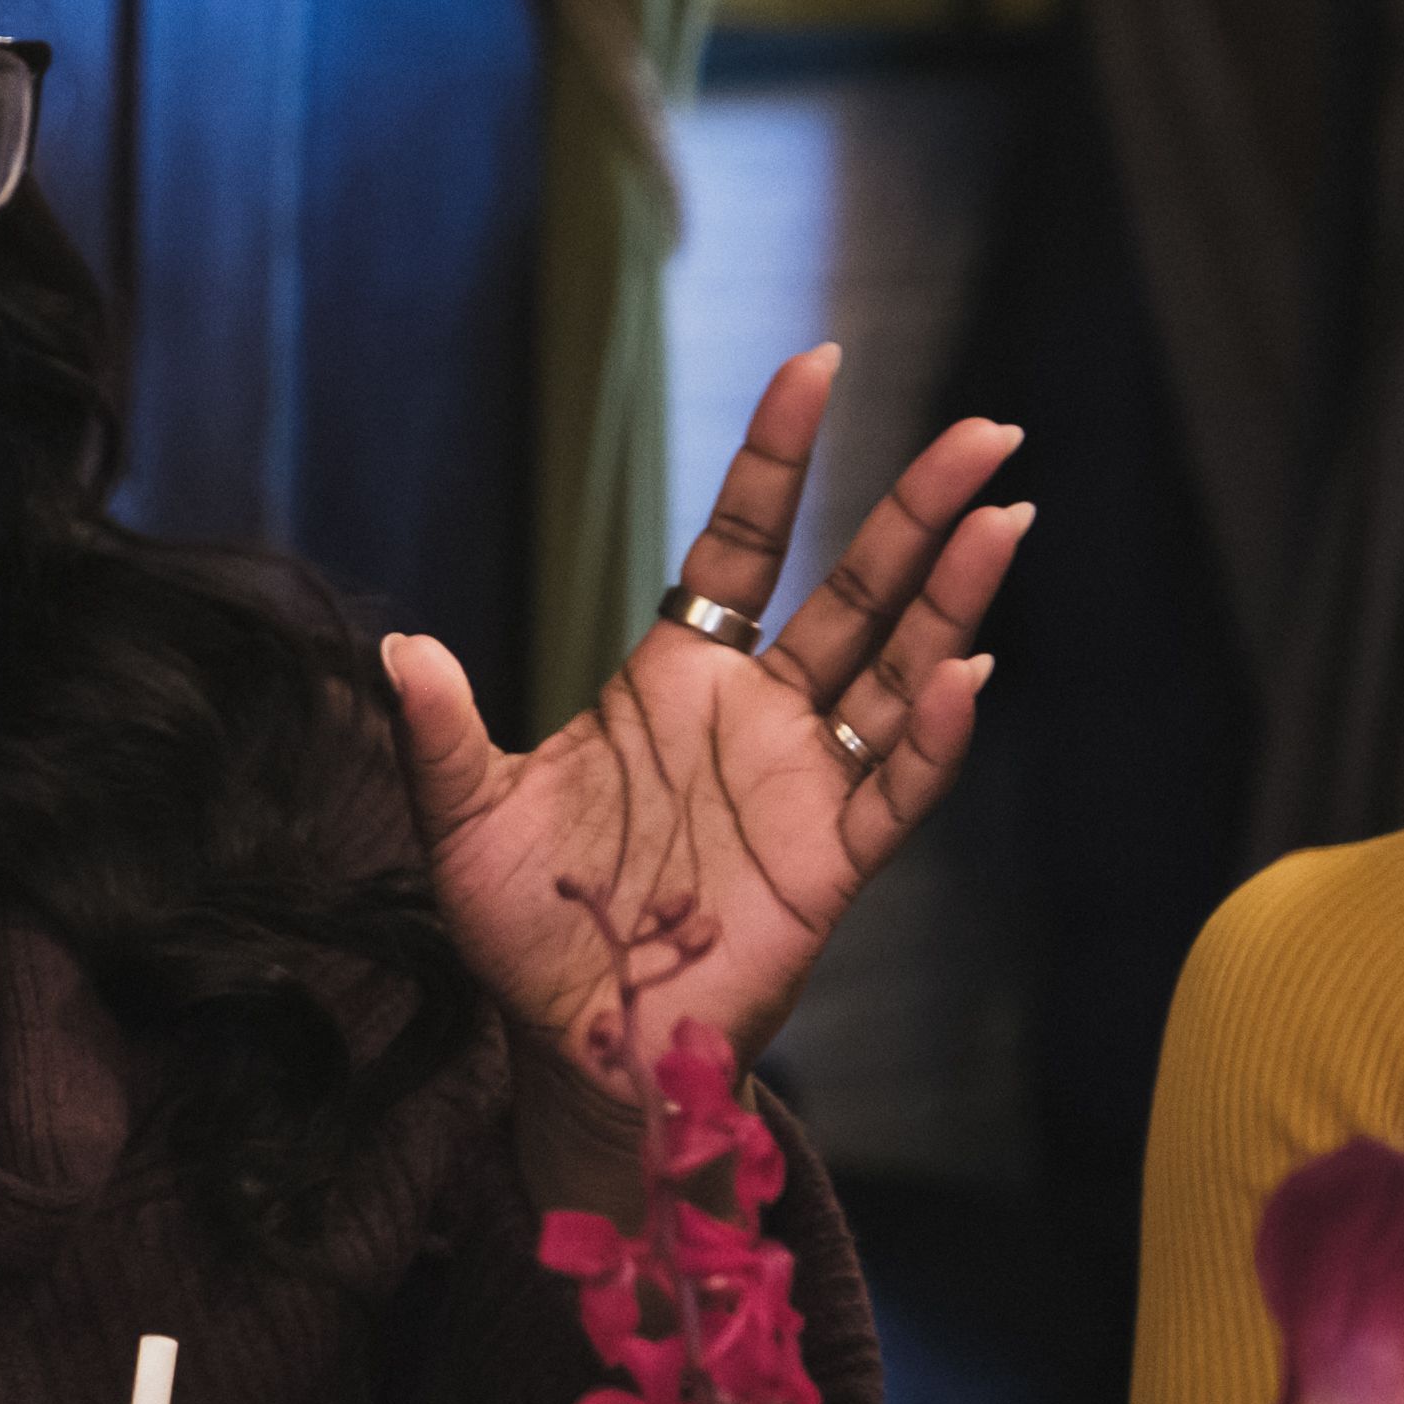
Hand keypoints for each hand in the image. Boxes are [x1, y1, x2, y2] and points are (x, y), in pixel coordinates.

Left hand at [376, 348, 1027, 1153]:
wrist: (570, 1039)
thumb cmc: (527, 925)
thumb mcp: (463, 817)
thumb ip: (440, 733)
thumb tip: (397, 650)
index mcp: (674, 680)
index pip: (742, 543)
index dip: (779, 458)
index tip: (818, 364)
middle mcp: (755, 718)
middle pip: (854, 591)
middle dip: (918, 510)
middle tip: (988, 430)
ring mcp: (801, 785)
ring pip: (897, 671)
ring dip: (952, 599)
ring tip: (1006, 514)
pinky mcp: (829, 865)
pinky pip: (893, 788)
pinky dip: (930, 735)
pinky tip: (964, 672)